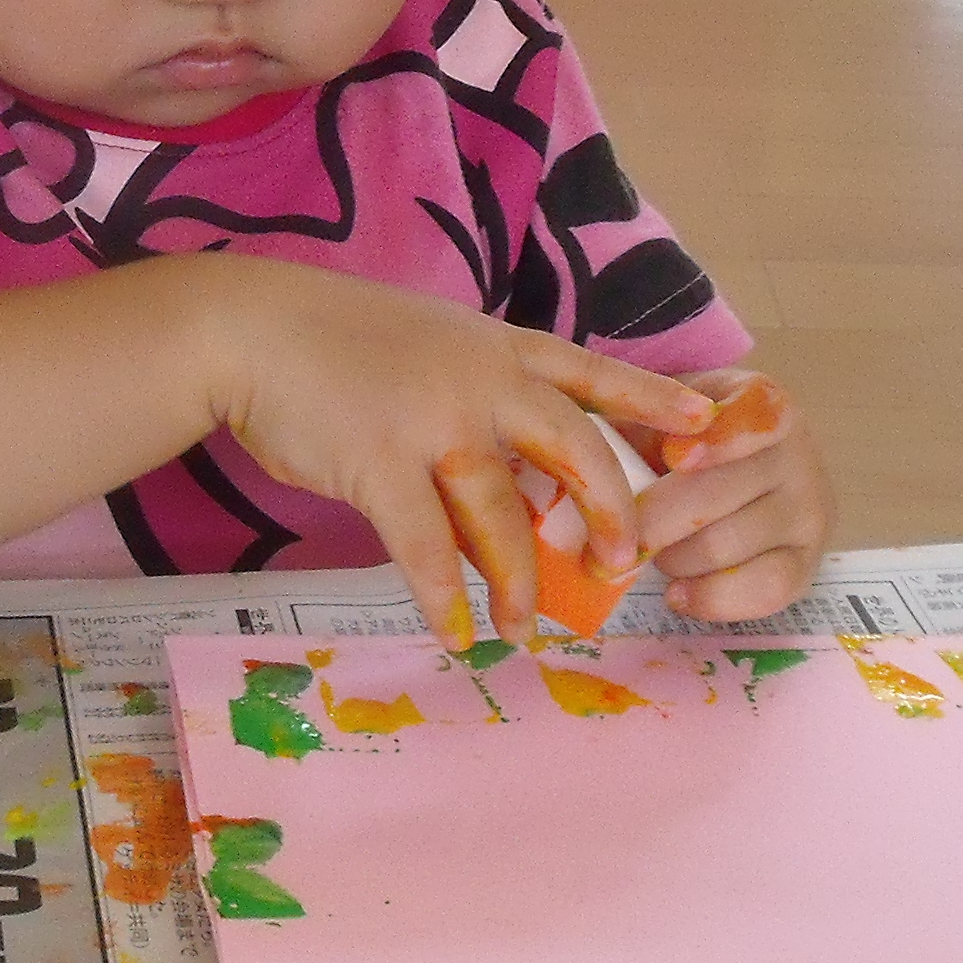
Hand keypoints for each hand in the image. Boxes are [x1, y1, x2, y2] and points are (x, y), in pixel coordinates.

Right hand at [205, 264, 715, 647]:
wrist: (253, 328)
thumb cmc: (337, 340)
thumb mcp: (430, 345)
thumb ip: (479, 394)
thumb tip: (514, 473)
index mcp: (498, 348)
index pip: (593, 374)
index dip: (652, 399)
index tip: (709, 424)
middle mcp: (481, 381)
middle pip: (574, 449)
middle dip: (610, 510)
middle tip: (627, 563)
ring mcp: (433, 421)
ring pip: (502, 515)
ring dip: (516, 580)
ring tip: (523, 626)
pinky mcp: (380, 464)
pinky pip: (425, 548)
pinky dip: (442, 597)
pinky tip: (456, 633)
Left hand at [629, 373, 831, 622]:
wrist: (739, 473)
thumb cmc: (684, 438)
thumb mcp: (661, 410)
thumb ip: (635, 422)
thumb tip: (590, 456)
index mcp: (765, 404)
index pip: (755, 416)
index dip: (717, 439)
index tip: (672, 457)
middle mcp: (799, 455)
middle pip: (714, 496)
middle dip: (650, 522)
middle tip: (610, 535)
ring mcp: (809, 513)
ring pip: (721, 547)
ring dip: (670, 558)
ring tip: (651, 552)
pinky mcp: (807, 566)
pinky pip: (762, 592)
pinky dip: (709, 598)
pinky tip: (676, 593)